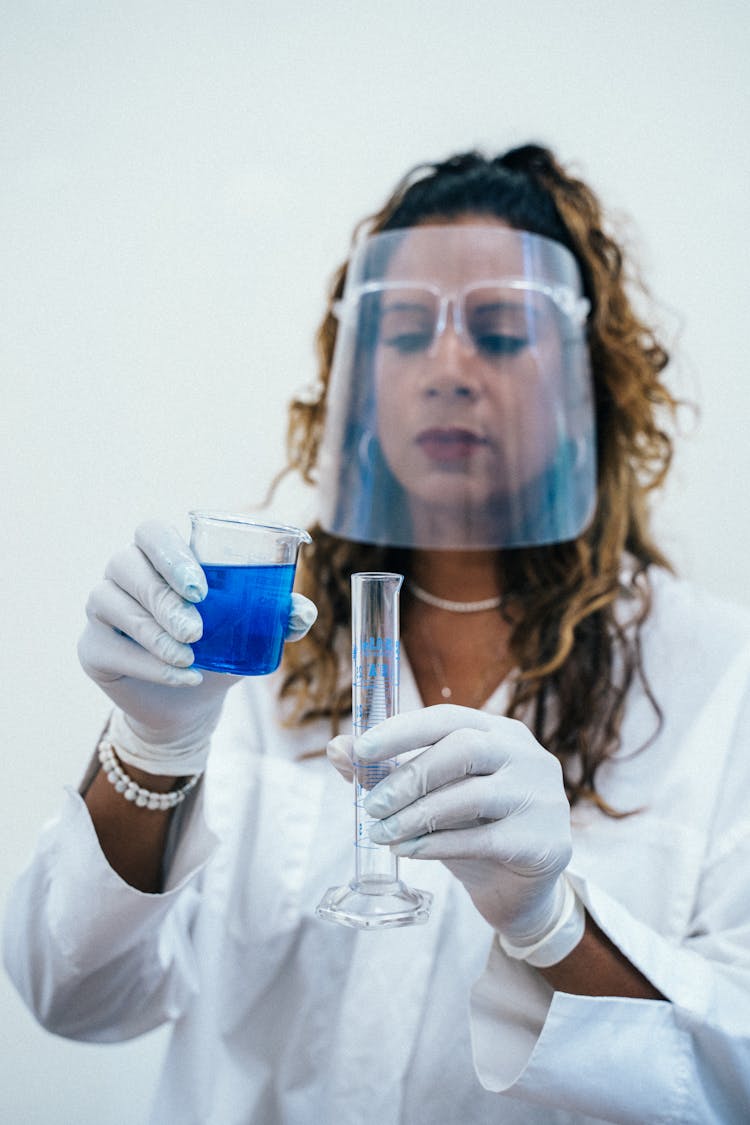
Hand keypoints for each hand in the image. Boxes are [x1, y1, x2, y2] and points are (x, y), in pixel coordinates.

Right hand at [79, 520, 316, 775]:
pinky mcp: (91, 646)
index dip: (170, 553)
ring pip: (110, 603)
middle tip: (196, 630)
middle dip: (162, 598)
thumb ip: (279, 617)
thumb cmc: (221, 650)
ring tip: (190, 656)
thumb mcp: (253, 633)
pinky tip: (182, 675)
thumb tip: (303, 612)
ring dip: (153, 633)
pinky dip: (147, 663)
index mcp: (163, 556)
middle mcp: (126, 573)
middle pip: (125, 564)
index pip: (151, 533)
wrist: (191, 702)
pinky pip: (107, 647)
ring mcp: (102, 608)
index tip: (201, 588)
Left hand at [328, 705, 571, 945]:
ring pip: (472, 796)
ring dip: (417, 815)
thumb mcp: (430, 796)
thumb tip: (336, 750)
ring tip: (382, 833)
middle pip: (464, 750)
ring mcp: (541, 796)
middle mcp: (526, 755)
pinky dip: (438, 844)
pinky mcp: (544, 841)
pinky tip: (408, 851)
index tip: (361, 748)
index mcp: (499, 731)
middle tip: (371, 805)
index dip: (402, 730)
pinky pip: (484, 840)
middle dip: (409, 776)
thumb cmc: (470, 828)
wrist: (518, 889)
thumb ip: (387, 772)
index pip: (448, 717)